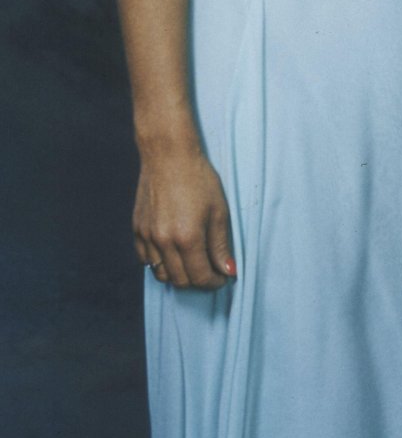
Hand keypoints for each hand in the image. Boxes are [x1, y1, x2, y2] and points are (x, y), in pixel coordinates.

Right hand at [133, 147, 235, 289]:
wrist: (168, 155)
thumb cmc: (198, 178)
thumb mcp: (218, 210)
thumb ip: (221, 244)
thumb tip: (228, 270)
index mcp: (188, 238)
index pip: (201, 277)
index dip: (215, 282)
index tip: (223, 277)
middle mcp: (164, 242)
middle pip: (180, 280)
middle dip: (198, 281)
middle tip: (211, 271)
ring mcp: (147, 237)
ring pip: (161, 273)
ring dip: (178, 274)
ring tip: (192, 262)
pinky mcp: (137, 230)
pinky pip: (146, 260)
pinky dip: (159, 262)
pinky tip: (172, 252)